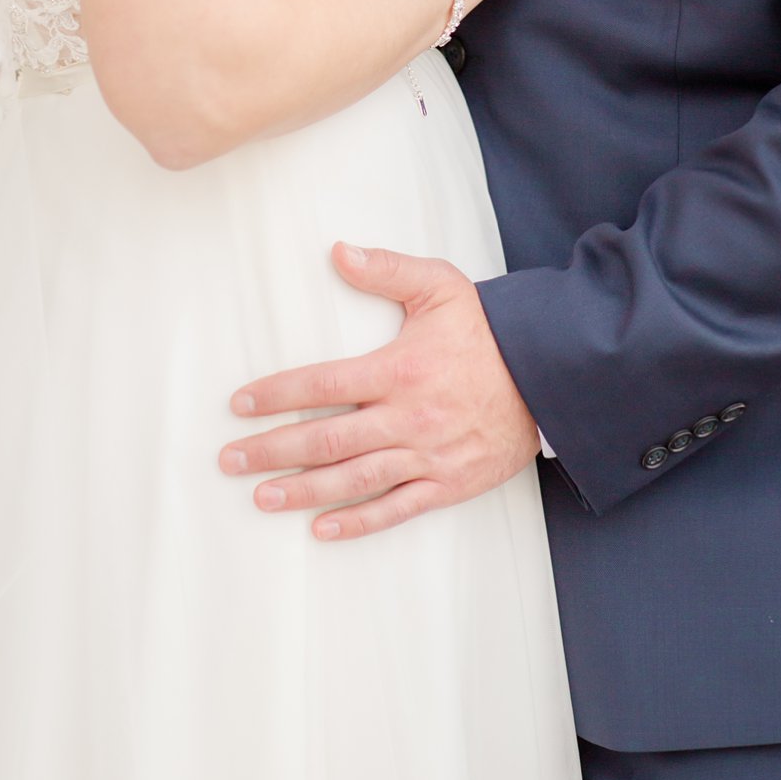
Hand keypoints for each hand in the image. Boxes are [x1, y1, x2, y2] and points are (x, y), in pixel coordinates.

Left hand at [219, 242, 540, 539]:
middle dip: (272, 449)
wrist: (550, 374)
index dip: (277, 394)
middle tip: (229, 460)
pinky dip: (359, 521)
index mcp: (399, 368)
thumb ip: (386, 268)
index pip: (322, 383)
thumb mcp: (440, 285)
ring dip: (303, 490)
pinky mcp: (449, 483)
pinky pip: (397, 508)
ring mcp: (427, 454)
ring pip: (353, 479)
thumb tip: (338, 251)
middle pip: (326, 438)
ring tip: (262, 496)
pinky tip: (323, 528)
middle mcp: (407, 416)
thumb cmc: (489, 328)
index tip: (239, 404)